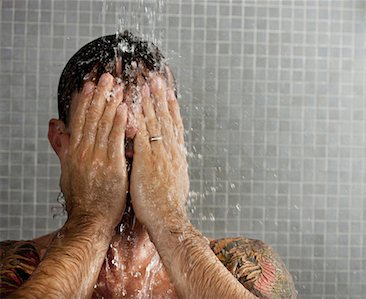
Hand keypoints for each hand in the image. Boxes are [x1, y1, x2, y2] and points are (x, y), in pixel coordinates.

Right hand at [59, 73, 127, 227]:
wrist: (90, 221)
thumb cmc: (82, 199)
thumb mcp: (67, 171)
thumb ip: (63, 147)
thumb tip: (55, 127)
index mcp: (73, 153)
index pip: (78, 121)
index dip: (84, 101)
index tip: (89, 85)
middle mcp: (83, 153)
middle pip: (91, 118)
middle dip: (98, 96)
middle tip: (105, 77)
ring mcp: (96, 159)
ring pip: (103, 125)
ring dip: (110, 104)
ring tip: (116, 86)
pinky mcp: (111, 167)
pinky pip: (115, 140)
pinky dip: (119, 123)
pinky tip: (124, 109)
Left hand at [130, 71, 188, 233]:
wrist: (169, 219)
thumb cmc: (169, 206)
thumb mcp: (176, 182)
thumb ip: (172, 168)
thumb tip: (172, 163)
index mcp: (177, 156)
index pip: (175, 127)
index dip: (171, 109)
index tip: (168, 94)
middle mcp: (171, 151)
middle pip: (166, 119)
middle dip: (161, 98)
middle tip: (157, 79)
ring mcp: (160, 154)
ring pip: (155, 123)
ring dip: (149, 102)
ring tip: (146, 85)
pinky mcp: (148, 160)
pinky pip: (142, 134)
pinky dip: (138, 119)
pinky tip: (132, 107)